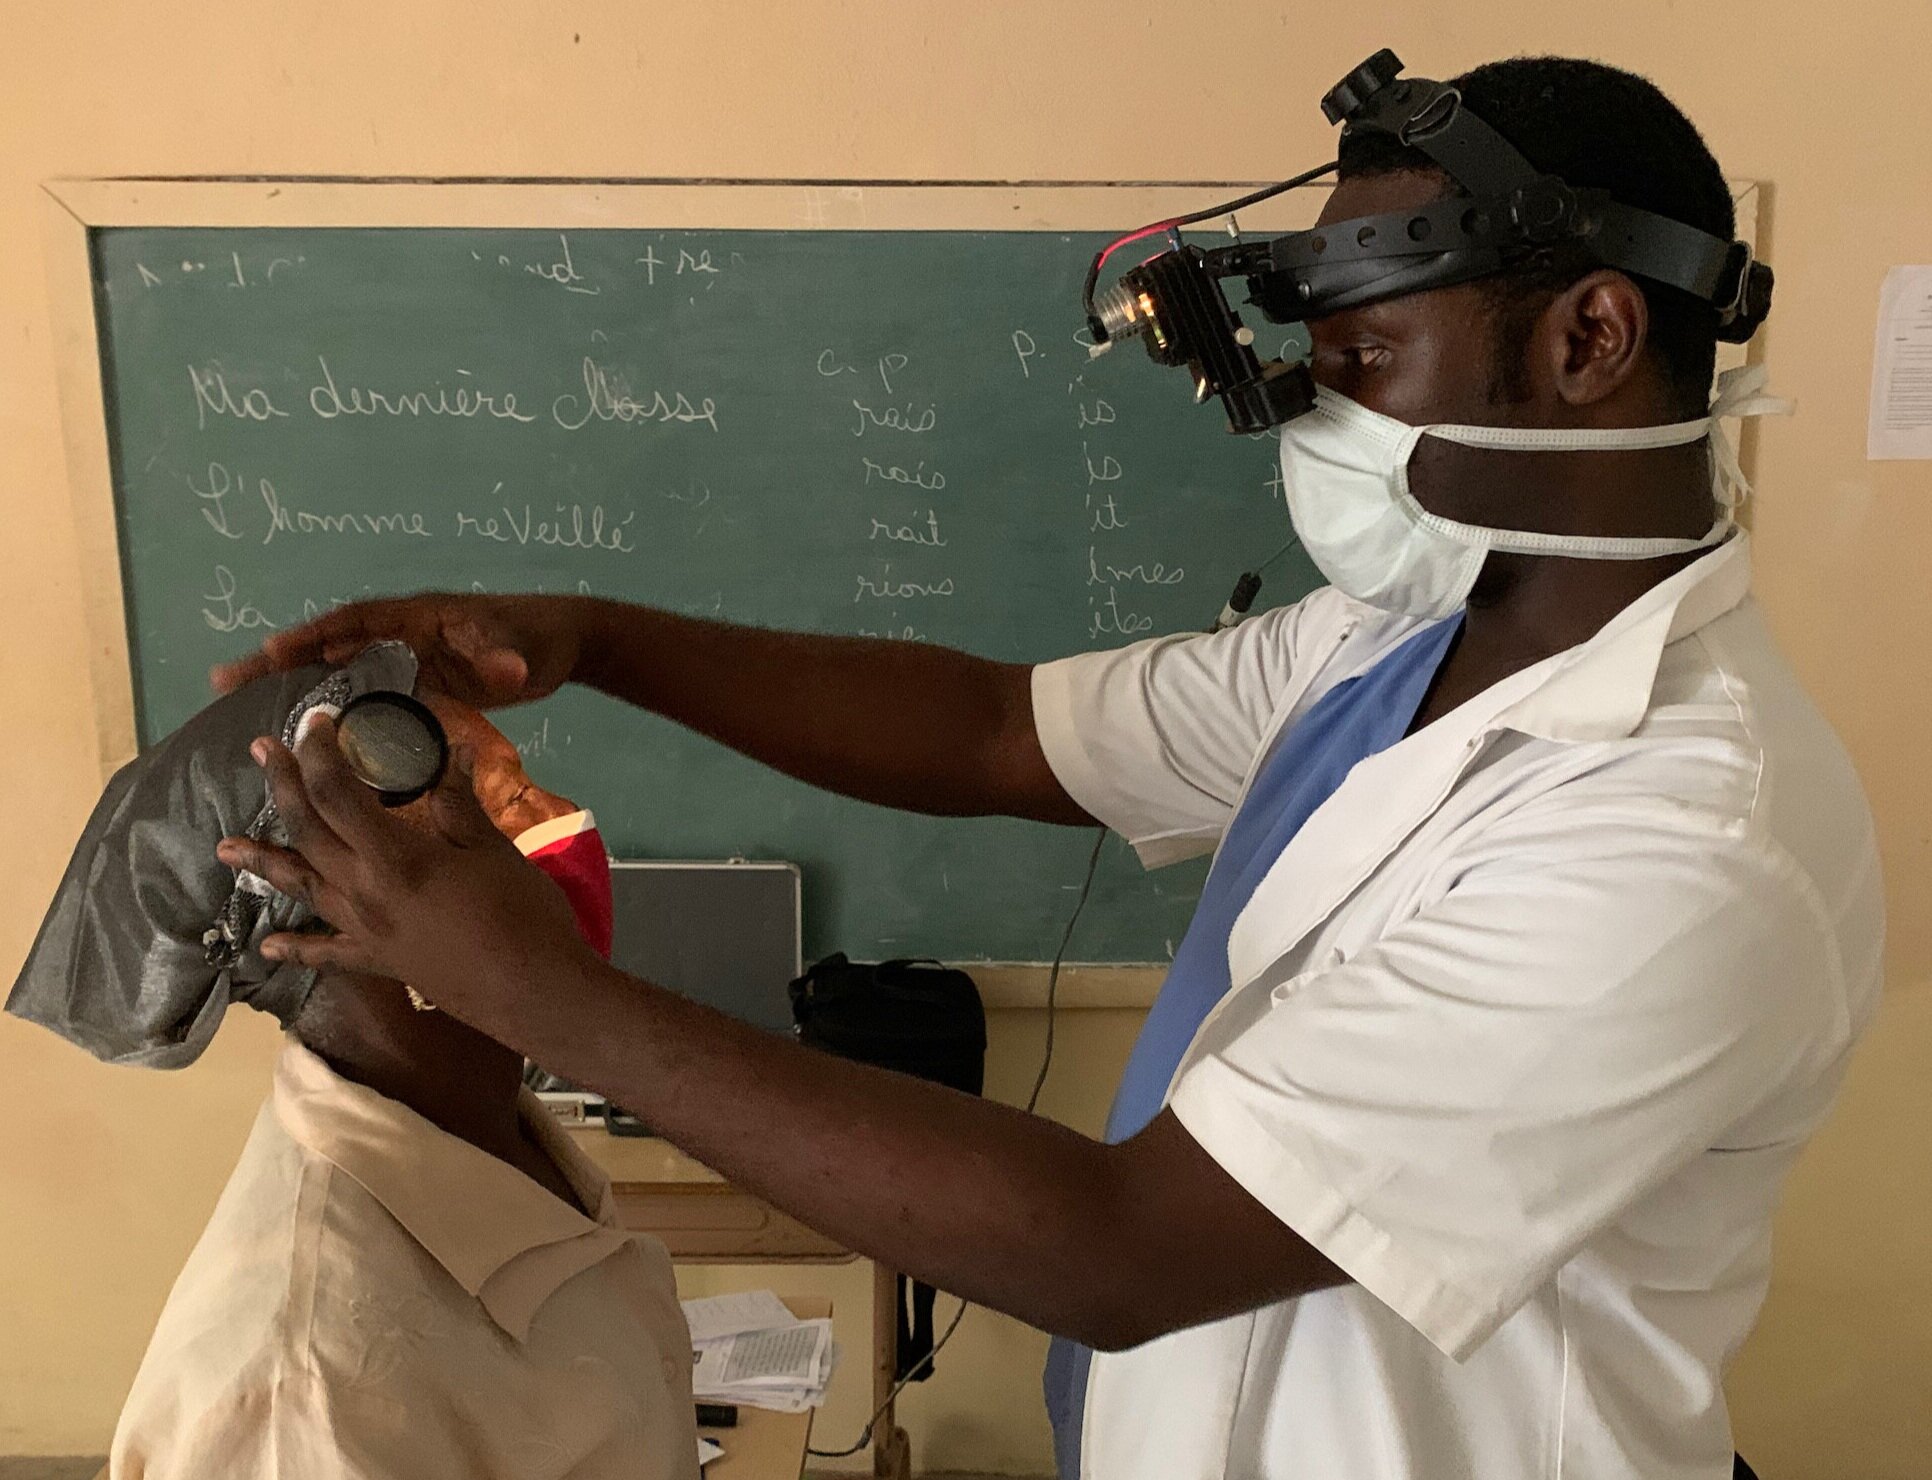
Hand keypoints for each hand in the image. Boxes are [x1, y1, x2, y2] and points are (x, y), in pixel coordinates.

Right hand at [210, 593, 583, 708]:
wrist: (560, 645)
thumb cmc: (537, 636)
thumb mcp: (522, 645)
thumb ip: (509, 656)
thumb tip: (509, 670)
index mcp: (415, 618)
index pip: (354, 622)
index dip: (313, 636)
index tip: (271, 652)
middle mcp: (399, 637)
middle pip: (327, 646)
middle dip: (277, 662)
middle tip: (222, 681)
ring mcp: (402, 662)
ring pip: (336, 674)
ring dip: (292, 689)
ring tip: (237, 710)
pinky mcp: (412, 687)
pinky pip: (362, 698)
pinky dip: (330, 714)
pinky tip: (303, 743)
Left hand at [216, 715, 597, 1010]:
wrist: (533, 990)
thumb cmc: (522, 914)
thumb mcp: (493, 849)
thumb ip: (462, 804)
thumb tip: (454, 753)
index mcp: (396, 855)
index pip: (338, 793)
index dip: (320, 753)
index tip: (315, 720)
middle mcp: (365, 890)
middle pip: (307, 830)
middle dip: (282, 785)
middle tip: (260, 749)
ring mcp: (364, 929)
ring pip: (301, 887)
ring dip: (263, 861)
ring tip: (224, 846)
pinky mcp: (377, 960)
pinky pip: (326, 952)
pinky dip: (294, 947)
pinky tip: (266, 945)